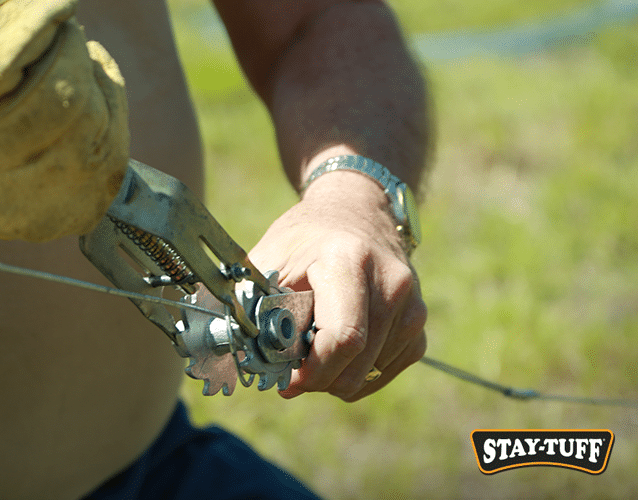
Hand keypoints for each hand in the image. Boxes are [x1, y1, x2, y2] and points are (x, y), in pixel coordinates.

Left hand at [248, 170, 426, 400]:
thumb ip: (250, 304)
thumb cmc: (304, 238)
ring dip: (334, 375)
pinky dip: (356, 372)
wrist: (355, 211)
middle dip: (317, 378)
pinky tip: (336, 348)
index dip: (311, 371)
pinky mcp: (418, 324)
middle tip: (291, 367)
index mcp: (349, 262)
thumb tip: (230, 352)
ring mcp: (411, 305)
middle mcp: (391, 283)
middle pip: (355, 365)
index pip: (342, 338)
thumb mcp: (269, 259)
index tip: (285, 378)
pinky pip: (385, 372)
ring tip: (313, 344)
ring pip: (368, 374)